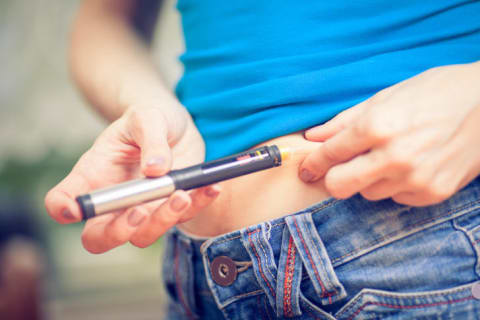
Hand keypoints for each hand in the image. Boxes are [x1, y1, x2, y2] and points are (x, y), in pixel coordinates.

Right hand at [45, 102, 220, 252]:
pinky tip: (210, 187)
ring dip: (162, 221)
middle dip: (118, 232)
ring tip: (181, 194)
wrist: (173, 123)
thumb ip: (150, 139)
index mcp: (93, 176)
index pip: (62, 201)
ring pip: (143, 236)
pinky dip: (197, 206)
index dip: (63, 210)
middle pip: (100, 237)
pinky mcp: (172, 207)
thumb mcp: (146, 117)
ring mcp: (142, 209)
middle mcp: (113, 201)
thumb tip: (156, 169)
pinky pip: (182, 218)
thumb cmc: (148, 118)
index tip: (75, 209)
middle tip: (138, 212)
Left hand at [299, 62, 479, 205]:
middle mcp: (394, 157)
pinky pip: (395, 198)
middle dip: (332, 179)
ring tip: (386, 158)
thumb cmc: (436, 92)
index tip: (307, 170)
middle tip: (337, 170)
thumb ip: (345, 120)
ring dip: (367, 179)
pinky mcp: (432, 193)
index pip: (329, 154)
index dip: (313, 163)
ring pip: (366, 193)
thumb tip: (313, 137)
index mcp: (378, 126)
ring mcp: (415, 178)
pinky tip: (409, 165)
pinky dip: (393, 185)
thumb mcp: (386, 97)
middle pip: (339, 186)